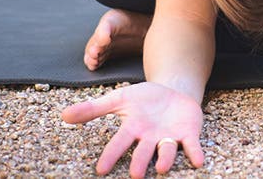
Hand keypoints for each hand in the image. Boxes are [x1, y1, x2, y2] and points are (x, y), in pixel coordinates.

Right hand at [61, 81, 204, 177]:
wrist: (173, 91)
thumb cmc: (143, 99)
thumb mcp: (119, 98)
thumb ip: (93, 109)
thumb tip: (63, 115)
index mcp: (133, 129)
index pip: (119, 143)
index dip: (111, 155)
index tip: (100, 169)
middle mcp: (150, 138)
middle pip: (144, 152)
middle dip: (140, 163)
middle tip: (136, 176)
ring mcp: (170, 137)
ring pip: (167, 151)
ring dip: (166, 159)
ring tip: (162, 167)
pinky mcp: (188, 134)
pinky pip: (192, 146)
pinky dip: (195, 153)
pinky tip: (198, 161)